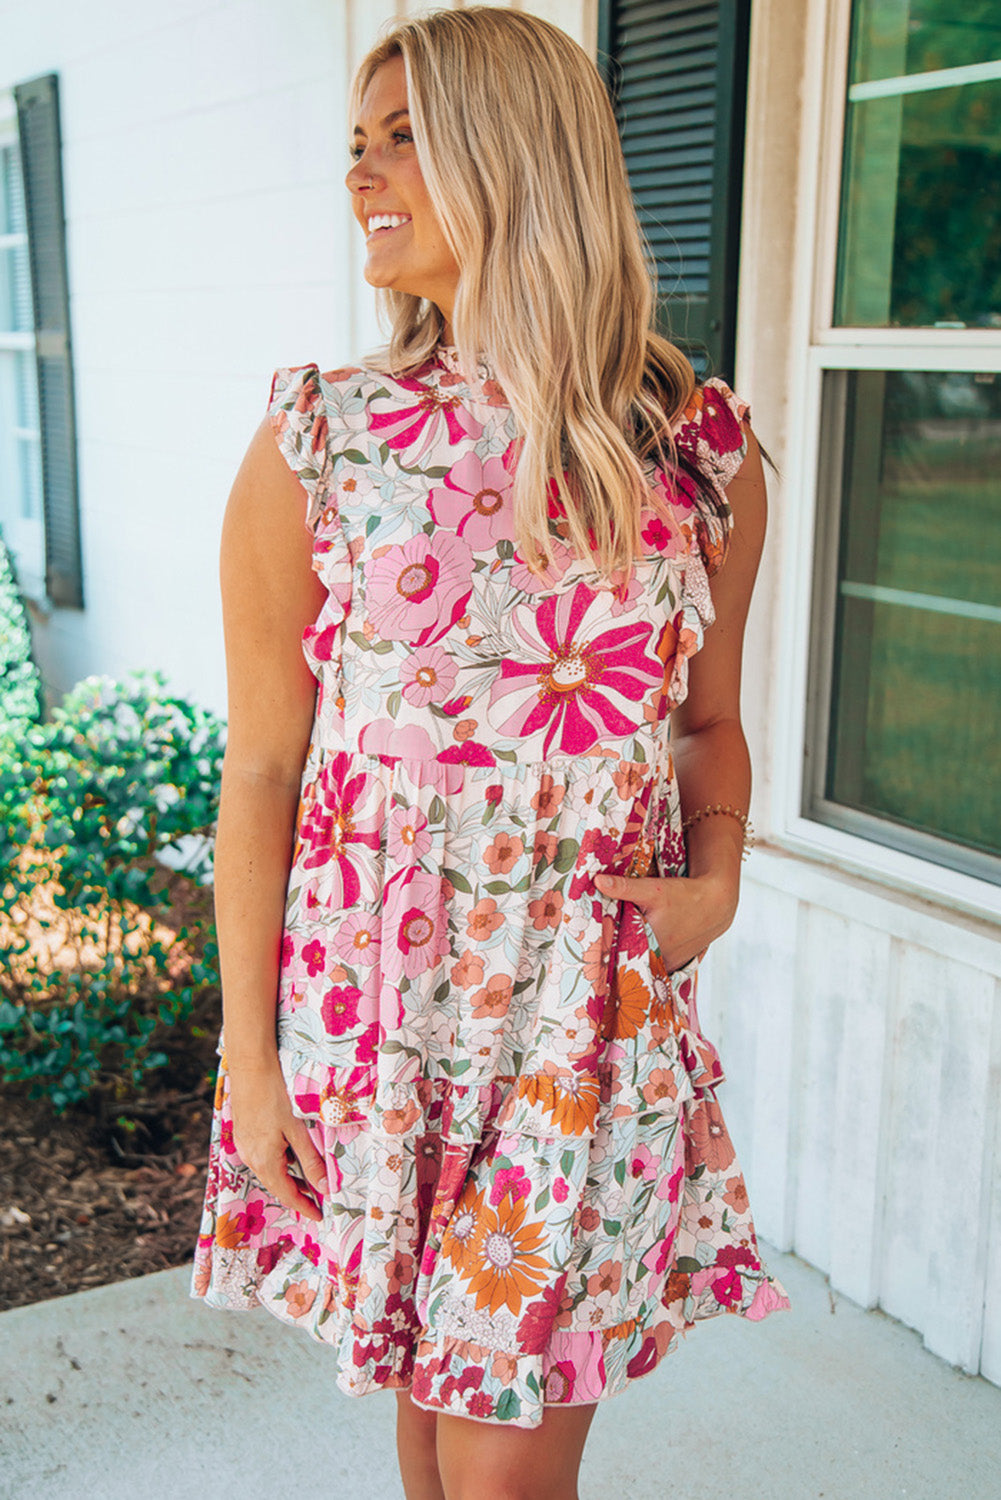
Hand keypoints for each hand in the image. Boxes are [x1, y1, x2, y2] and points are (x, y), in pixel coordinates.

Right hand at [226, 1056, 327, 1223]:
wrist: (250, 1067)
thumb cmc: (275, 1095)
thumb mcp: (297, 1130)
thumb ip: (311, 1160)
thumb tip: (324, 1188)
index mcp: (265, 1161)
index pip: (287, 1194)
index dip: (304, 1207)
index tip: (319, 1217)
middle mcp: (251, 1158)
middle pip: (277, 1185)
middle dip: (297, 1194)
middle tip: (318, 1201)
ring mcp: (244, 1146)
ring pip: (269, 1171)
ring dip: (288, 1178)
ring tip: (308, 1179)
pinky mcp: (243, 1134)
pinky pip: (262, 1157)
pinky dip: (278, 1162)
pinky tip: (290, 1154)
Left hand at [594, 868, 738, 971]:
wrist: (715, 904)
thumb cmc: (685, 896)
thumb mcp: (653, 889)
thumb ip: (624, 887)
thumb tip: (597, 881)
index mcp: (649, 945)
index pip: (616, 953)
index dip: (601, 950)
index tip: (587, 947)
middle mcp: (659, 961)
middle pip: (627, 960)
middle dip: (612, 954)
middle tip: (594, 949)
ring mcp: (667, 966)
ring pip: (640, 964)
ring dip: (628, 957)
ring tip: (610, 950)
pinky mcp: (673, 965)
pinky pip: (651, 964)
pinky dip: (642, 958)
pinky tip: (632, 949)